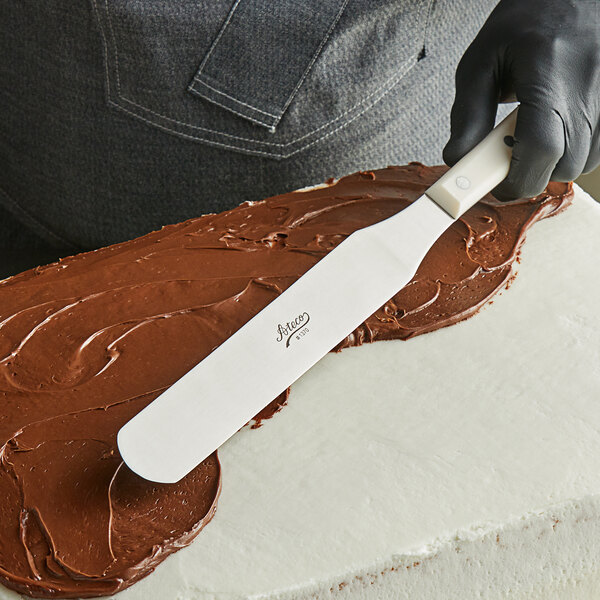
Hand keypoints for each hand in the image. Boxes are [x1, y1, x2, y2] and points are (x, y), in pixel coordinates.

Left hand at [443, 0, 599, 199]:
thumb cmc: (526, 23)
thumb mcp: (481, 63)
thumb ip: (467, 114)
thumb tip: (457, 159)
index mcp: (550, 74)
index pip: (540, 148)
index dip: (515, 178)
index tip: (495, 185)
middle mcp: (589, 87)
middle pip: (564, 165)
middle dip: (530, 173)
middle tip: (508, 154)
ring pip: (583, 162)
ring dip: (552, 163)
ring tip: (533, 132)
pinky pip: (599, 150)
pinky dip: (574, 152)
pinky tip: (557, 129)